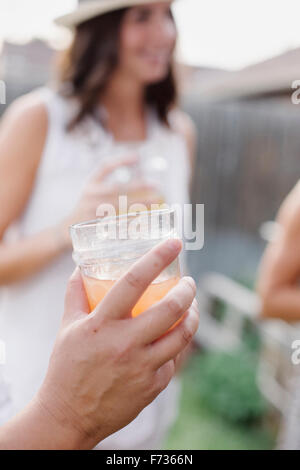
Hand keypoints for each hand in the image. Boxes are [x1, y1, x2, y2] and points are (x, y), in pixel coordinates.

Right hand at [34, 239, 198, 449]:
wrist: (69, 415)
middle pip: (170, 309)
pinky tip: (175, 337)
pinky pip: (175, 359)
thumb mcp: (67, 327)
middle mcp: (125, 344)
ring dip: (193, 316)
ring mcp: (142, 367)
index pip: (134, 281)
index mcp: (101, 324)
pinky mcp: (153, 386)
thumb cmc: (67, 368)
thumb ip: (75, 294)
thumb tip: (80, 268)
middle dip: (188, 290)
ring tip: (192, 307)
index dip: (157, 258)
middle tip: (189, 282)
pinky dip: (179, 345)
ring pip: (182, 335)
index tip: (174, 243)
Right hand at [60, 156, 161, 244]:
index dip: (121, 161)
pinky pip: (116, 224)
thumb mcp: (93, 193)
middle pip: (116, 188)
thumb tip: (144, 184)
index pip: (104, 167)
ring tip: (156, 202)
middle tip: (156, 185)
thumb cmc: (87, 210)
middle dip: (138, 185)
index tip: (138, 157)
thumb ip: (112, 189)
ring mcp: (91, 212)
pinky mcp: (94, 227)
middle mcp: (89, 196)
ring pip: (118, 206)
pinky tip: (145, 220)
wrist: (65, 231)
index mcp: (90, 184)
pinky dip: (132, 222)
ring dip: (139, 204)